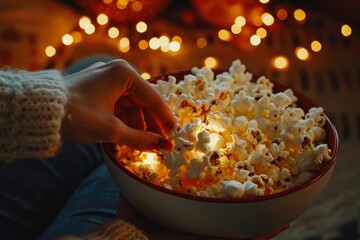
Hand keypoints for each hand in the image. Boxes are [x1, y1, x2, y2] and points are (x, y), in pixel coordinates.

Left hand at [61, 59, 176, 151]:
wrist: (40, 111)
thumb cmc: (77, 114)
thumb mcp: (111, 129)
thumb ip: (140, 138)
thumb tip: (162, 146)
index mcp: (124, 74)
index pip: (152, 98)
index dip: (164, 117)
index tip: (175, 132)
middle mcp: (117, 73)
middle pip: (142, 102)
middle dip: (150, 124)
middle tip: (160, 142)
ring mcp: (107, 80)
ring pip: (130, 106)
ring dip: (137, 125)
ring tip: (142, 144)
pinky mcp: (98, 90)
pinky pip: (118, 106)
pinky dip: (123, 122)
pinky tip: (127, 138)